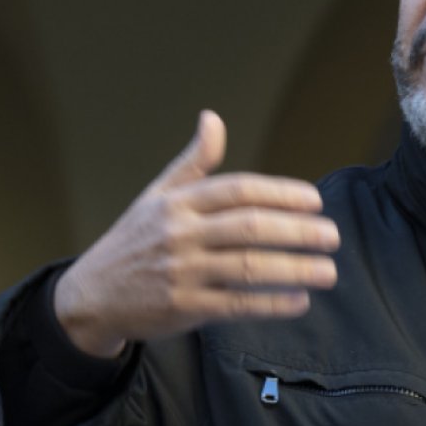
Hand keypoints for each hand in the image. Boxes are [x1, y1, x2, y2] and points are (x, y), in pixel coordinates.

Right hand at [54, 110, 340, 356]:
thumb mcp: (156, 195)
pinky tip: (300, 301)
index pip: (238, 190)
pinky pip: (236, 305)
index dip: (280, 194)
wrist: (92, 295)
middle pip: (249, 227)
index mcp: (178, 202)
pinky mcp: (184, 307)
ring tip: (328, 271)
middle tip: (333, 236)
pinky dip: (271, 304)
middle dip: (297, 231)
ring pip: (248, 267)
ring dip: (294, 269)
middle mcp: (180, 233)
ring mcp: (182, 272)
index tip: (315, 200)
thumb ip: (193, 162)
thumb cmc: (134, 242)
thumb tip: (213, 118)